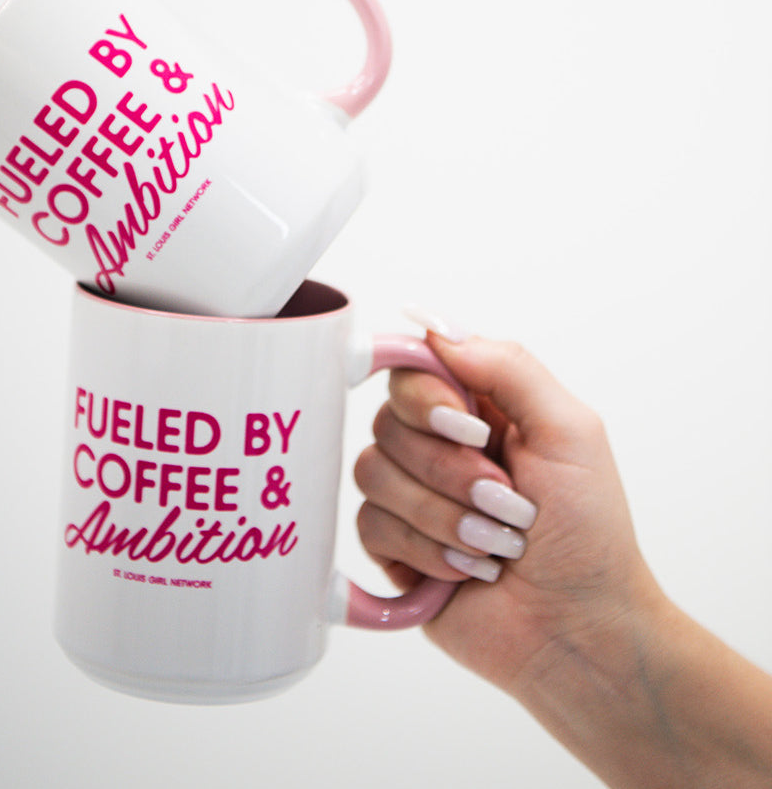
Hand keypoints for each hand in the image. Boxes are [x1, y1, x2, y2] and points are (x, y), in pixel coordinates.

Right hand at [354, 312, 661, 695]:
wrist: (582, 630)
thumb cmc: (591, 534)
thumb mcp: (571, 432)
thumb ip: (508, 367)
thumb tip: (436, 332)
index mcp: (477, 408)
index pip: (412, 368)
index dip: (427, 397)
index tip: (468, 428)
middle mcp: (438, 444)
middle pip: (388, 420)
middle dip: (452, 471)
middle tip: (508, 502)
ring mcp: (414, 495)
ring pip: (373, 473)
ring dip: (445, 516)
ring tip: (496, 546)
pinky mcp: (396, 547)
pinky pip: (371, 526)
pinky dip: (428, 550)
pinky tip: (469, 570)